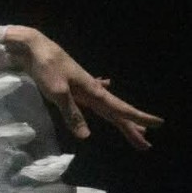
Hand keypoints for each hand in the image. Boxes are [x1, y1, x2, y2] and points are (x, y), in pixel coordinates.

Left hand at [5, 26, 163, 150]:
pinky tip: (108, 87)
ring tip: (134, 130)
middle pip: (116, 112)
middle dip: (131, 128)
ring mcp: (84, 87)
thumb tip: (86, 136)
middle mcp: (92, 90)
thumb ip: (72, 114)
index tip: (158, 124)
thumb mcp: (57, 93)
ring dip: (120, 119)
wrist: (34, 47)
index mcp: (93, 92)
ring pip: (107, 107)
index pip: (120, 109)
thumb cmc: (46, 67)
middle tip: (145, 145)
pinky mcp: (73, 85)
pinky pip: (94, 96)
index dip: (138, 118)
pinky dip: (102, 97)